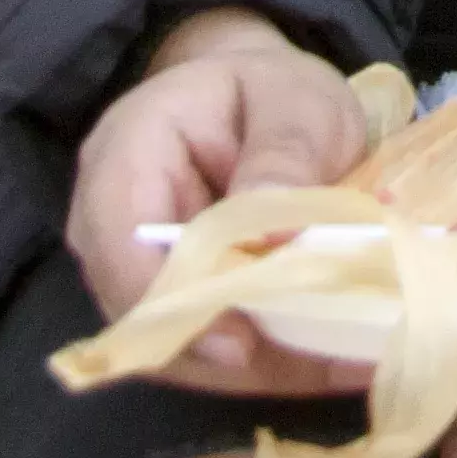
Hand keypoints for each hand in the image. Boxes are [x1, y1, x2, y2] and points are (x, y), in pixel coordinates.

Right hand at [67, 5, 377, 393]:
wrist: (257, 100)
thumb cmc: (272, 94)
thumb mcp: (297, 103)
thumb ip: (286, 156)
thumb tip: (274, 238)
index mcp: (127, 152)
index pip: (121, 245)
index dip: (175, 303)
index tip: (244, 344)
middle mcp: (109, 223)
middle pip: (146, 316)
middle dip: (234, 350)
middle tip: (329, 354)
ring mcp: (133, 272)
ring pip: (179, 350)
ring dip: (262, 363)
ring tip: (347, 355)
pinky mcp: (170, 305)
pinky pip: (210, 352)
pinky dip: (271, 361)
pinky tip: (336, 355)